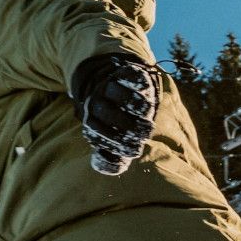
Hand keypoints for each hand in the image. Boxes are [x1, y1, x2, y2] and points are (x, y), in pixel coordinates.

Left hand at [70, 54, 159, 175]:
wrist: (118, 90)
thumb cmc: (119, 125)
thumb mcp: (113, 142)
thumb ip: (113, 159)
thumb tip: (115, 167)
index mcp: (91, 121)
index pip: (98, 132)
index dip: (118, 144)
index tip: (135, 150)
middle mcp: (95, 102)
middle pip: (106, 111)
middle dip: (128, 125)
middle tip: (145, 134)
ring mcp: (107, 85)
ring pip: (116, 92)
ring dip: (134, 105)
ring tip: (148, 116)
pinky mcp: (123, 73)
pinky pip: (129, 77)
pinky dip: (139, 86)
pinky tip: (149, 98)